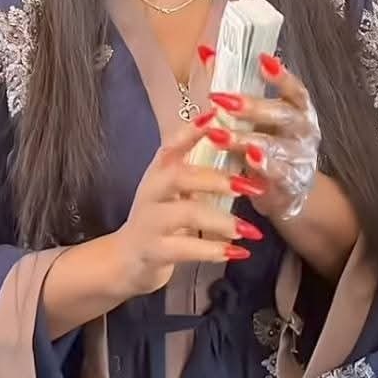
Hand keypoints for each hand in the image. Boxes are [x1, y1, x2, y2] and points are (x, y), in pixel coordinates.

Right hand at [111, 112, 265, 296]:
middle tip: (250, 186)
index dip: (192, 130)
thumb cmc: (160, 218)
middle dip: (217, 179)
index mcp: (159, 171)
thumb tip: (242, 148)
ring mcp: (150, 222)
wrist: (126, 260)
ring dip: (222, 220)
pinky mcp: (154, 251)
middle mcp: (151, 192)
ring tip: (251, 229)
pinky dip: (214, 250)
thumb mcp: (173, 190)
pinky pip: (185, 249)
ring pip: (186, 214)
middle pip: (179, 176)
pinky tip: (240, 252)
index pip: (172, 144)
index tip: (216, 117)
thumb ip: (198, 171)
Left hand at [206, 53, 320, 220]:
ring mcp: (301, 159)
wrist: (289, 193)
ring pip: (276, 146)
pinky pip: (279, 175)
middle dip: (253, 107)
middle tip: (222, 100)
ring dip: (246, 140)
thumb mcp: (254, 118)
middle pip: (284, 114)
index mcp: (299, 110)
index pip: (295, 89)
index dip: (281, 75)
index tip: (261, 60)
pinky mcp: (292, 184)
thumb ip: (233, 87)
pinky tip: (246, 161)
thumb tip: (206, 54)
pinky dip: (264, 168)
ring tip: (219, 136)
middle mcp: (304, 131)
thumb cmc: (267, 145)